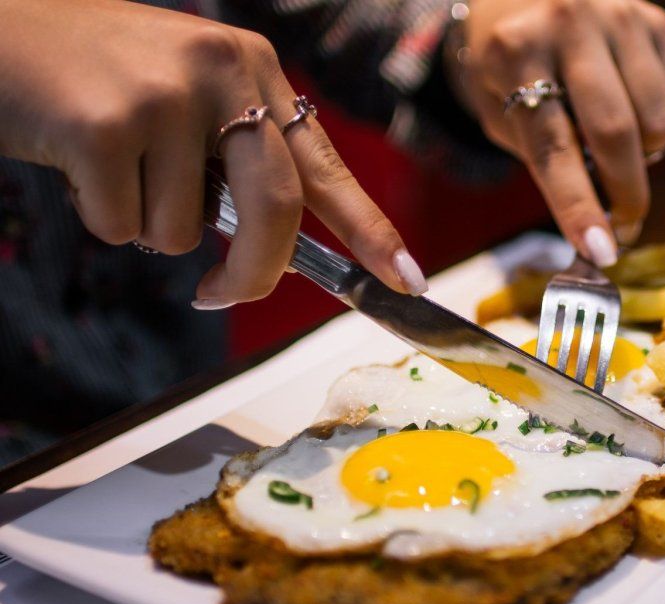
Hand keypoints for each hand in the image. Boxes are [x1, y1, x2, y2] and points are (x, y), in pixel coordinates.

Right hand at [0, 0, 426, 307]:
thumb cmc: (95, 78)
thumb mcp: (186, 95)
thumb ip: (234, 159)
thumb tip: (270, 250)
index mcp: (252, 66)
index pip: (325, 164)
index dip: (369, 229)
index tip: (408, 280)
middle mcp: (222, 70)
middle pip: (277, 209)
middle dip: (253, 273)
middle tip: (219, 295)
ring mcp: (164, 95)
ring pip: (185, 231)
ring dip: (147, 227)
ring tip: (109, 168)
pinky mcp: (105, 126)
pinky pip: (124, 227)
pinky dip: (101, 217)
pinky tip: (75, 164)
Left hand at [456, 0, 664, 264]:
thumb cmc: (509, 68)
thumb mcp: (500, 112)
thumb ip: (544, 161)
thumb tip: (601, 227)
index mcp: (516, 51)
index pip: (554, 146)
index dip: (578, 206)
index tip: (600, 251)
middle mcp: (571, 24)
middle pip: (617, 133)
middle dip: (625, 196)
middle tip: (621, 229)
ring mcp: (620, 16)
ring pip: (658, 121)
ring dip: (644, 158)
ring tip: (615, 153)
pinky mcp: (655, 20)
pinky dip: (658, 129)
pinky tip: (630, 117)